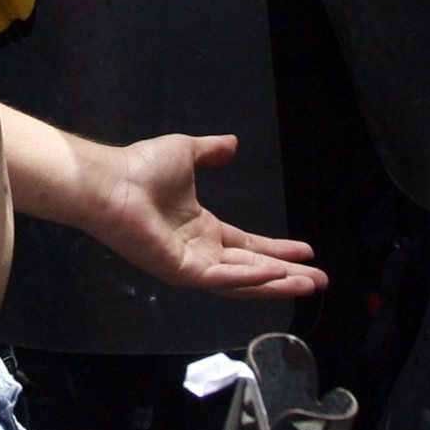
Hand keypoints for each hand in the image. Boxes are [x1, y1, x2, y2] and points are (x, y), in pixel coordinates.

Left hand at [81, 134, 325, 298]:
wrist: (111, 181)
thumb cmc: (140, 168)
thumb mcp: (186, 152)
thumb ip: (211, 152)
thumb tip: (232, 144)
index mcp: (202, 229)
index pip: (248, 245)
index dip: (277, 250)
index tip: (306, 252)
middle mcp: (200, 251)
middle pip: (253, 269)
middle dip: (288, 275)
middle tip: (319, 279)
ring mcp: (191, 265)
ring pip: (242, 280)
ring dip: (277, 283)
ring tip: (308, 284)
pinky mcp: (181, 271)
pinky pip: (222, 278)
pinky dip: (250, 278)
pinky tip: (276, 275)